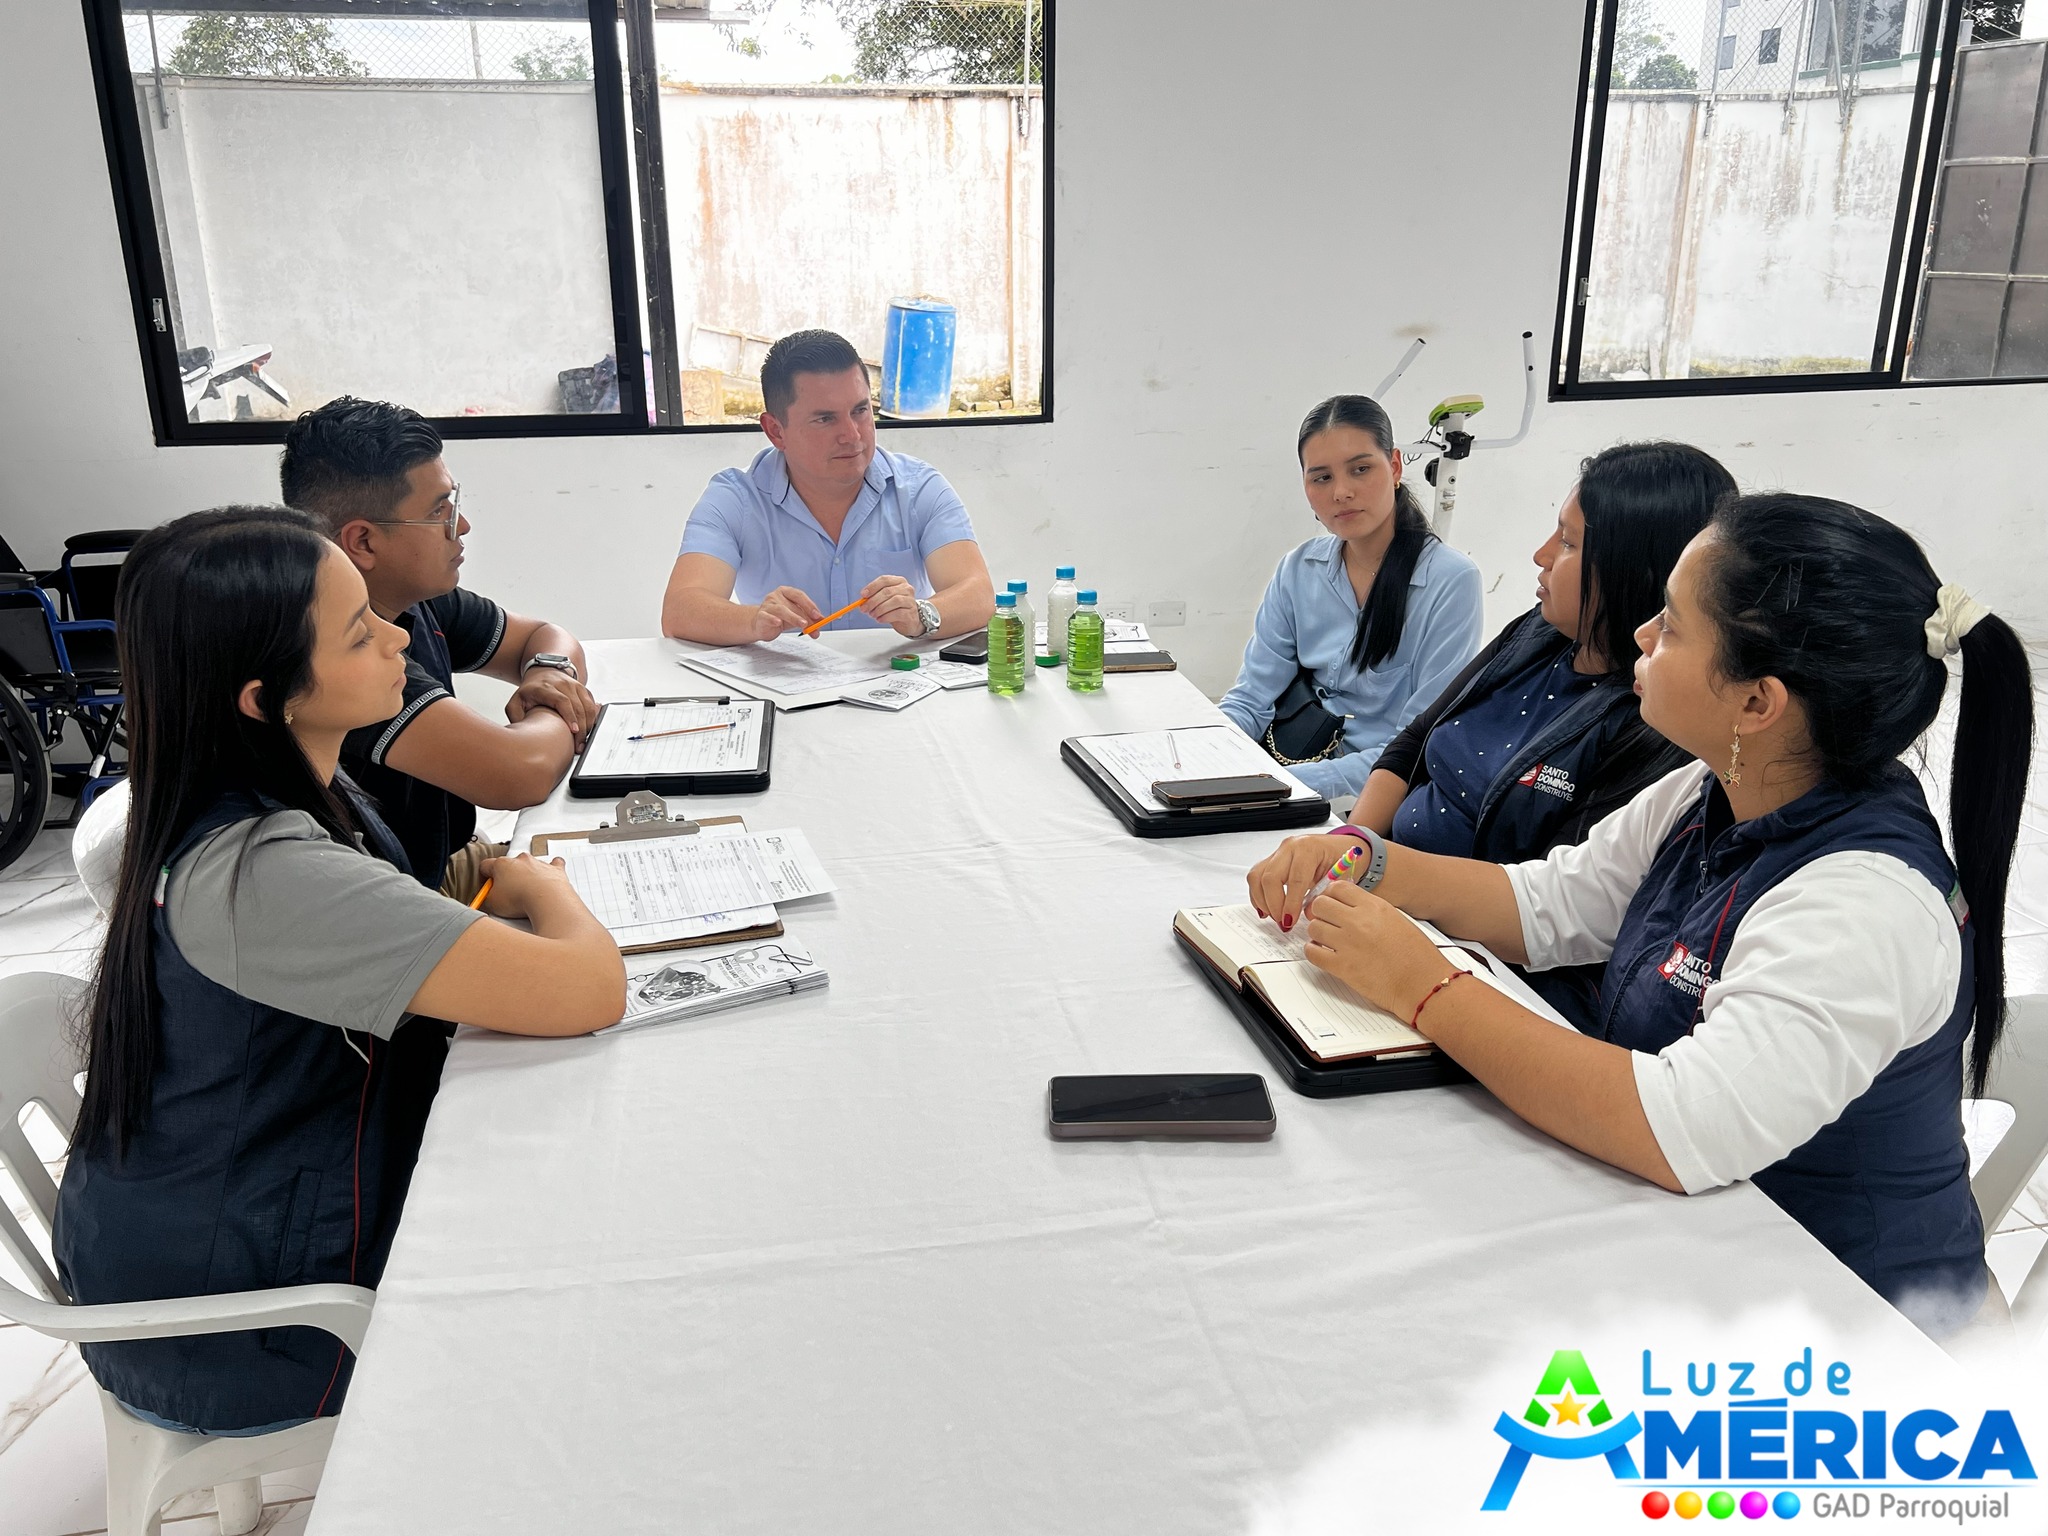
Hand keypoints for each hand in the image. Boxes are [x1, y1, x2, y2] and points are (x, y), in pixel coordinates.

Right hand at [477, 852, 576, 920]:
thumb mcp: (492, 903)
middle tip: (507, 894)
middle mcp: (521, 860)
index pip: (486, 865)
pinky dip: (551, 871)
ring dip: (527, 876)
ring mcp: (539, 863)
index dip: (484, 877)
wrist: (546, 900)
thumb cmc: (520, 899)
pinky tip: (548, 878)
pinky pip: (554, 864)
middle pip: (509, 865)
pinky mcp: (554, 870)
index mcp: (502, 864)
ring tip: (527, 893)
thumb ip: (487, 898)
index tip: (486, 888)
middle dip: (507, 878)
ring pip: (530, 865)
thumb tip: (487, 900)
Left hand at [506, 667, 598, 748]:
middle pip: (578, 706)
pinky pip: (592, 705)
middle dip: (581, 728)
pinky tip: (588, 730)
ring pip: (588, 706)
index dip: (569, 716)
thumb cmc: (531, 690)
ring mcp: (574, 685)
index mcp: (545, 688)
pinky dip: (592, 718)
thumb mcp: (516, 701)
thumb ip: (515, 716)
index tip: (574, 731)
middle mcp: (562, 684)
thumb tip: (522, 731)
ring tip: (583, 741)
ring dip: (589, 725)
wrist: (543, 672)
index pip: (562, 701)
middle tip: (579, 745)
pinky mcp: (583, 689)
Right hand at [753, 586, 823, 639]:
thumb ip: (809, 618)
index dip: (810, 605)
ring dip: (794, 618)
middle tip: (814, 627)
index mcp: (786, 592)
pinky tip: (778, 623)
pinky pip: (767, 616)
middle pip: (793, 605)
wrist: (761, 624)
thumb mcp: (796, 616)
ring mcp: (767, 605)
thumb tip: (822, 621)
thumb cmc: (780, 617)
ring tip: (803, 625)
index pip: (799, 595)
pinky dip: (773, 619)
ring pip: (781, 610)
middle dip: (806, 618)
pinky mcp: (761, 615)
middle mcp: (776, 596)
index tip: (818, 615)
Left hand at [859, 574, 922, 636]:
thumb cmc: (895, 607)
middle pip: (887, 591)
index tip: (863, 595)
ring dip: (879, 609)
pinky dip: (886, 616)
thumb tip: (862, 602)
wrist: (909, 620)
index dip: (872, 587)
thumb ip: (874, 597)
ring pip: (894, 601)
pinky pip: (898, 613)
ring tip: (873, 615)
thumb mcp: (885, 599)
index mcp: (899, 581)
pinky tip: (880, 619)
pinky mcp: (911, 612)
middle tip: (864, 608)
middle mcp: (906, 589)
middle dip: (873, 601)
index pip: (884, 580)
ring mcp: (910, 600)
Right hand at [1246, 833, 1359, 929]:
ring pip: (1256, 877)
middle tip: (1283, 922)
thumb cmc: (1341, 861)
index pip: (1294, 879)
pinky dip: (1257, 896)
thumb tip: (1308, 914)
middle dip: (1274, 905)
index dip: (1290, 904)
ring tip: (1275, 917)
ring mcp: (1277, 852)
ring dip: (1262, 902)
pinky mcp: (1270, 860)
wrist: (1338, 848)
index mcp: (1309, 849)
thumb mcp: (1339, 879)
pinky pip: (1255, 878)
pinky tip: (1267, 909)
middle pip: (1270, 877)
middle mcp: (1290, 847)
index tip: (1289, 922)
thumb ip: (1324, 896)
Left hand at [1301, 883, 1450, 1026]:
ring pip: (1313, 927)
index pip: (1338, 888)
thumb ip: (1371, 912)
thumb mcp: (1397, 920)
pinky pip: (1312, 953)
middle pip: (1320, 904)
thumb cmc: (1418, 957)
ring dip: (1316, 933)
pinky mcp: (1342, 967)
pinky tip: (1322, 954)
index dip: (1330, 894)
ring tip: (1326, 940)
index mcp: (1375, 907)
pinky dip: (1313, 952)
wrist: (1423, 984)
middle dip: (1319, 912)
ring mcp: (1348, 943)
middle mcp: (1359, 921)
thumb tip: (1350, 908)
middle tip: (1324, 920)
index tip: (1330, 902)